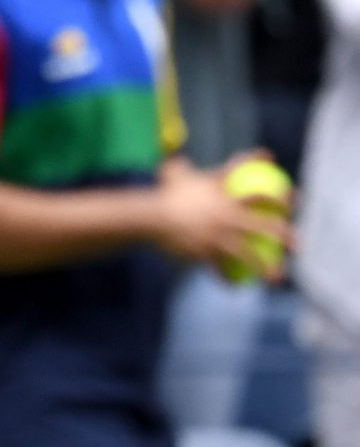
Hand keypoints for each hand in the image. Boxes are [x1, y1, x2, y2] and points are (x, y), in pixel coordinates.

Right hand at [154, 162, 291, 276]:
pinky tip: (234, 287)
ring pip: (249, 252)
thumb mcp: (174, 175)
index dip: (277, 193)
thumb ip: (181, 167)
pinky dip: (227, 278)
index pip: (256, 189)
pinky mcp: (206, 250)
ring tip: (278, 277)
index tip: (295, 196)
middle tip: (298, 244)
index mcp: (223, 193)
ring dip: (266, 267)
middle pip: (264, 223)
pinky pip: (221, 267)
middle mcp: (226, 213)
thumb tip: (178, 159)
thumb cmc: (163, 195)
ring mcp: (218, 233)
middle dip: (285, 234)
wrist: (148, 217)